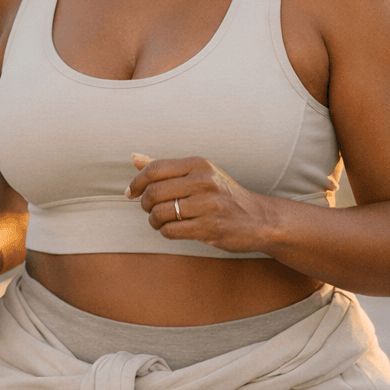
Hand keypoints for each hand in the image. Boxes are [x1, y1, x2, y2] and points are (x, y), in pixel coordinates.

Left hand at [125, 154, 270, 254]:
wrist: (259, 218)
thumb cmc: (223, 195)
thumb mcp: (199, 173)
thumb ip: (166, 167)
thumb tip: (134, 158)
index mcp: (199, 164)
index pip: (155, 169)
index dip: (137, 182)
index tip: (131, 193)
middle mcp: (204, 181)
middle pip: (154, 192)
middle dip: (145, 204)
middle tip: (149, 209)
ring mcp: (208, 205)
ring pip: (161, 213)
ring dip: (154, 220)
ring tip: (160, 221)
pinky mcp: (210, 227)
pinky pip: (171, 231)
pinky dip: (165, 232)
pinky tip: (172, 229)